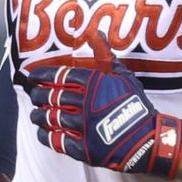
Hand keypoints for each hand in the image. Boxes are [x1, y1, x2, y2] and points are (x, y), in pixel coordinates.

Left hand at [23, 32, 181, 179]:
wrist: (149, 138)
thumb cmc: (136, 106)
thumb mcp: (124, 76)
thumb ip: (106, 56)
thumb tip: (96, 33)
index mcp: (94, 84)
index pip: (60, 76)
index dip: (42, 75)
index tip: (31, 77)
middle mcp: (85, 103)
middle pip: (51, 96)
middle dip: (38, 95)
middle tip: (34, 96)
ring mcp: (83, 126)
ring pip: (51, 118)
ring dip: (39, 116)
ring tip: (35, 115)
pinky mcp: (83, 148)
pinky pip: (57, 141)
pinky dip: (46, 136)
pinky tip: (43, 132)